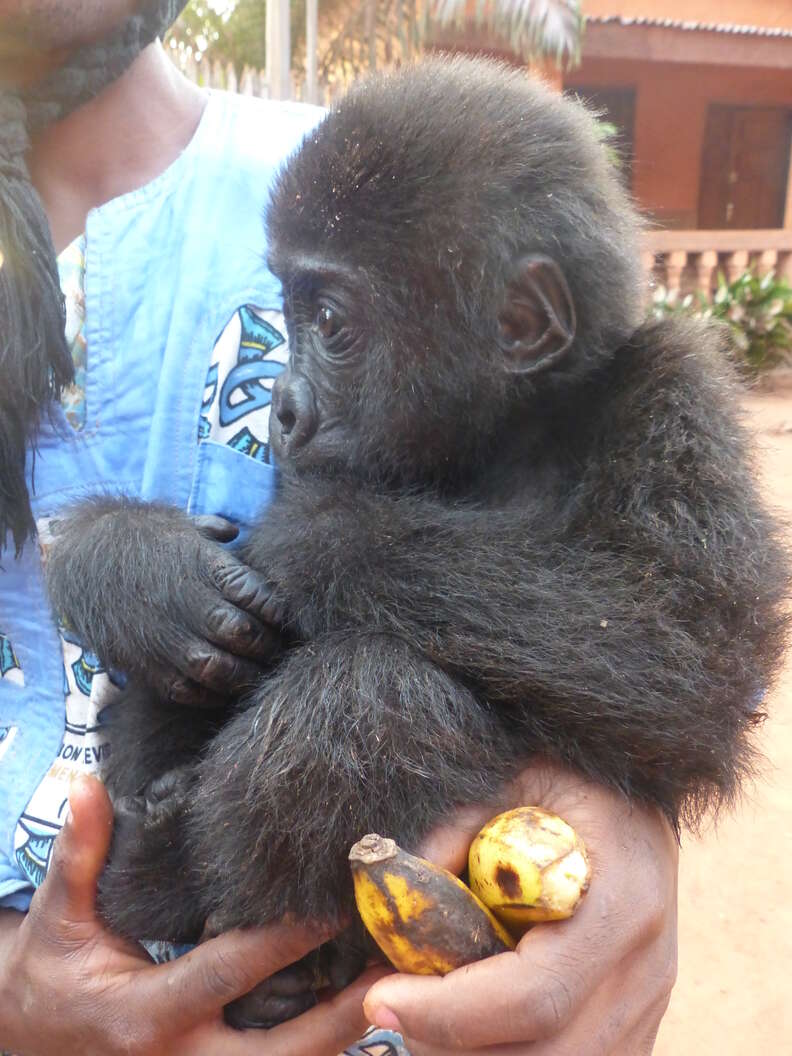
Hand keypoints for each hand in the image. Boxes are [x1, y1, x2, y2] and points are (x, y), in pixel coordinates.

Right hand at [0, 776, 383, 1055]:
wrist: (30, 1043)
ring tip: (397, 984)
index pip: (228, 971)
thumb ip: (79, 853)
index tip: (337, 905)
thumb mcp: (56, 918)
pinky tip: (358, 1006)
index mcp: (146, 1013)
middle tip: (398, 965)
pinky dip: (318, 1043)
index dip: (284, 938)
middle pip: (281, 1049)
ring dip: (343, 1031)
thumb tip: (86, 785)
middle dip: (343, 1011)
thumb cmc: (50, 974)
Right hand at [46, 500, 281, 705]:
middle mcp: (192, 605)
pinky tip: (224, 686)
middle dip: (269, 646)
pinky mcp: (150, 665)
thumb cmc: (141, 538)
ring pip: (223, 670)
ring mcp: (169, 638)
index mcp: (208, 568)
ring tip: (258, 673)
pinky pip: (191, 691)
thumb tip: (237, 531)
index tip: (285, 617)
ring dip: (247, 676)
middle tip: (280, 649)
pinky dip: (213, 694)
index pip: (261, 598)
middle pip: (247, 636)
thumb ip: (216, 531)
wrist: (82, 560)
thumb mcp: (181, 524)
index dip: (280, 612)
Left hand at [362, 759, 677, 1055]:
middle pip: (543, 1053)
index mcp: (621, 904)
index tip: (380, 995)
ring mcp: (647, 1005)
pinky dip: (509, 1053)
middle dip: (449, 1041)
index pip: (534, 995)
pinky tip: (468, 1019)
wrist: (638, 797)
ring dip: (474, 1053)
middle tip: (386, 1000)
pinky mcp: (637, 1022)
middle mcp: (644, 970)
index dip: (450, 1011)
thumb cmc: (574, 779)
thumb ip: (456, 827)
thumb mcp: (513, 779)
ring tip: (422, 1007)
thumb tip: (391, 890)